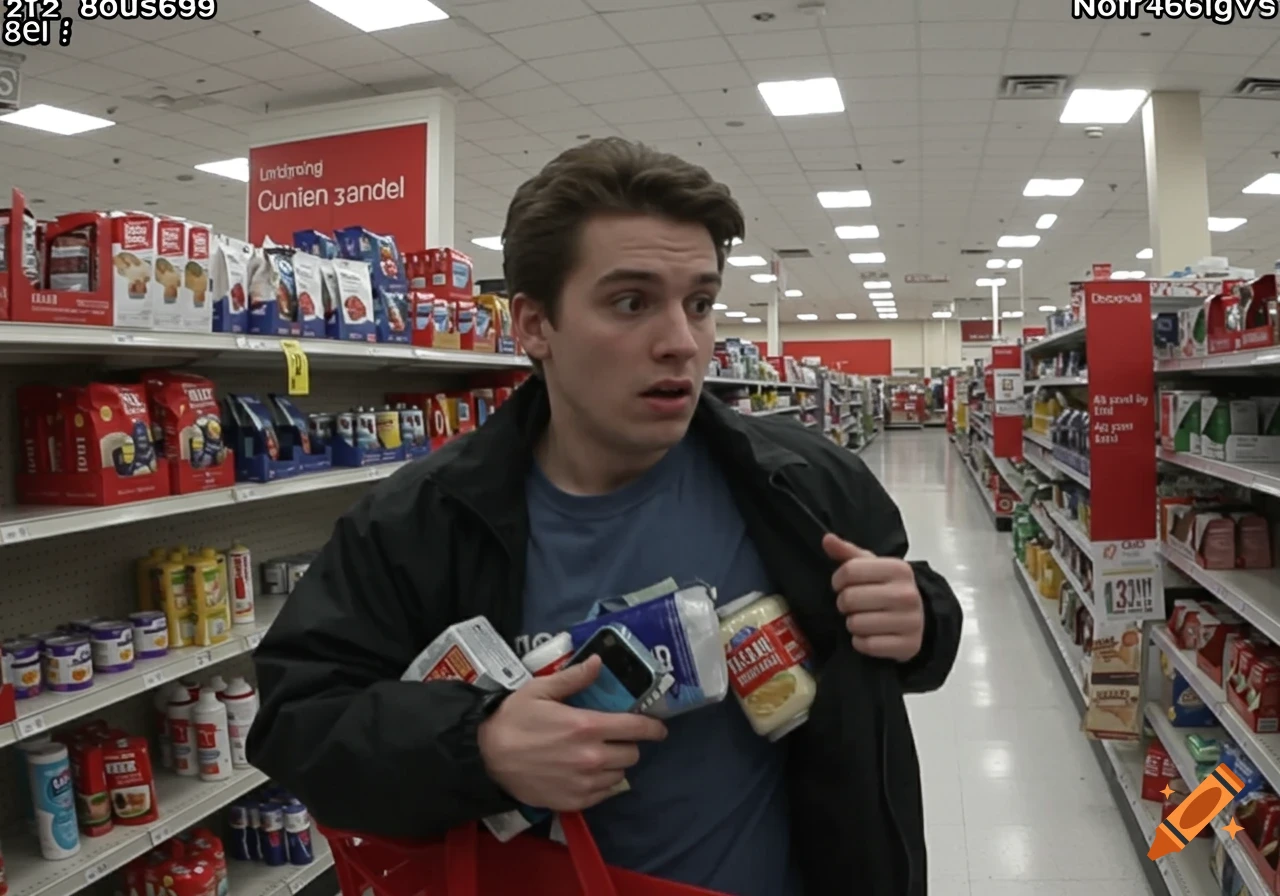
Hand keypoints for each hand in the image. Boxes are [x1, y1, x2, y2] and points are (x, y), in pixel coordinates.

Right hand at [477, 656, 667, 811]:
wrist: (487, 757)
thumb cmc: (514, 719)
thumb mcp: (540, 690)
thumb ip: (574, 678)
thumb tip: (599, 662)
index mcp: (587, 726)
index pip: (636, 728)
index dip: (653, 727)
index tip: (658, 728)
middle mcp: (592, 757)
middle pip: (632, 754)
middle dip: (628, 743)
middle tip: (614, 737)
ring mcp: (584, 783)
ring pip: (620, 774)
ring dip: (615, 763)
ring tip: (598, 754)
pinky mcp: (574, 802)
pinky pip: (604, 793)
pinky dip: (602, 783)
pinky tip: (587, 772)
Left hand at [823, 534, 924, 662]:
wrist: (919, 618)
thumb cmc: (888, 588)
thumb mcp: (872, 567)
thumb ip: (848, 553)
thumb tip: (827, 539)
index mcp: (898, 569)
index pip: (849, 570)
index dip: (838, 579)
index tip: (842, 585)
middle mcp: (907, 594)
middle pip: (849, 598)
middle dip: (844, 603)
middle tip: (852, 605)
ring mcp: (910, 621)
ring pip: (855, 623)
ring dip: (852, 624)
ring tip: (863, 619)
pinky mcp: (907, 645)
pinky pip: (867, 645)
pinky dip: (861, 642)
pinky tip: (870, 635)